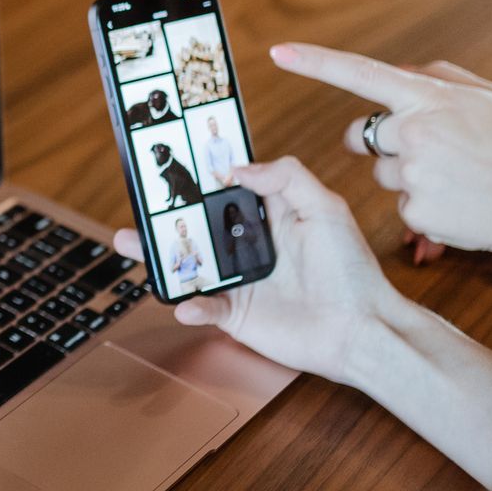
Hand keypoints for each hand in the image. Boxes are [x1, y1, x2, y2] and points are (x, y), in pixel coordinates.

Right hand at [116, 155, 402, 385]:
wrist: (362, 331)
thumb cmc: (351, 270)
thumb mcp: (326, 208)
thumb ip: (286, 177)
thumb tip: (237, 167)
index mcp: (267, 216)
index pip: (224, 190)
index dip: (200, 176)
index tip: (172, 160)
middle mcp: (247, 246)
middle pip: (194, 226)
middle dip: (162, 217)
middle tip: (138, 204)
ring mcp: (238, 281)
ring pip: (188, 264)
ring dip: (157, 256)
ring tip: (129, 243)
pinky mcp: (235, 315)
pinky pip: (203, 307)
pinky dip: (189, 306)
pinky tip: (184, 303)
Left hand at [269, 46, 491, 298]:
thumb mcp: (489, 99)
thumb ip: (437, 80)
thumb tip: (394, 74)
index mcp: (431, 98)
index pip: (360, 74)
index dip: (315, 62)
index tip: (278, 52)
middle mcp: (416, 132)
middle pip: (361, 136)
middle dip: (377, 142)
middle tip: (424, 148)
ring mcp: (413, 173)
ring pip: (382, 173)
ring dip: (408, 175)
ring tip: (459, 178)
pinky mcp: (415, 211)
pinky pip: (401, 204)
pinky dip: (424, 204)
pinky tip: (460, 202)